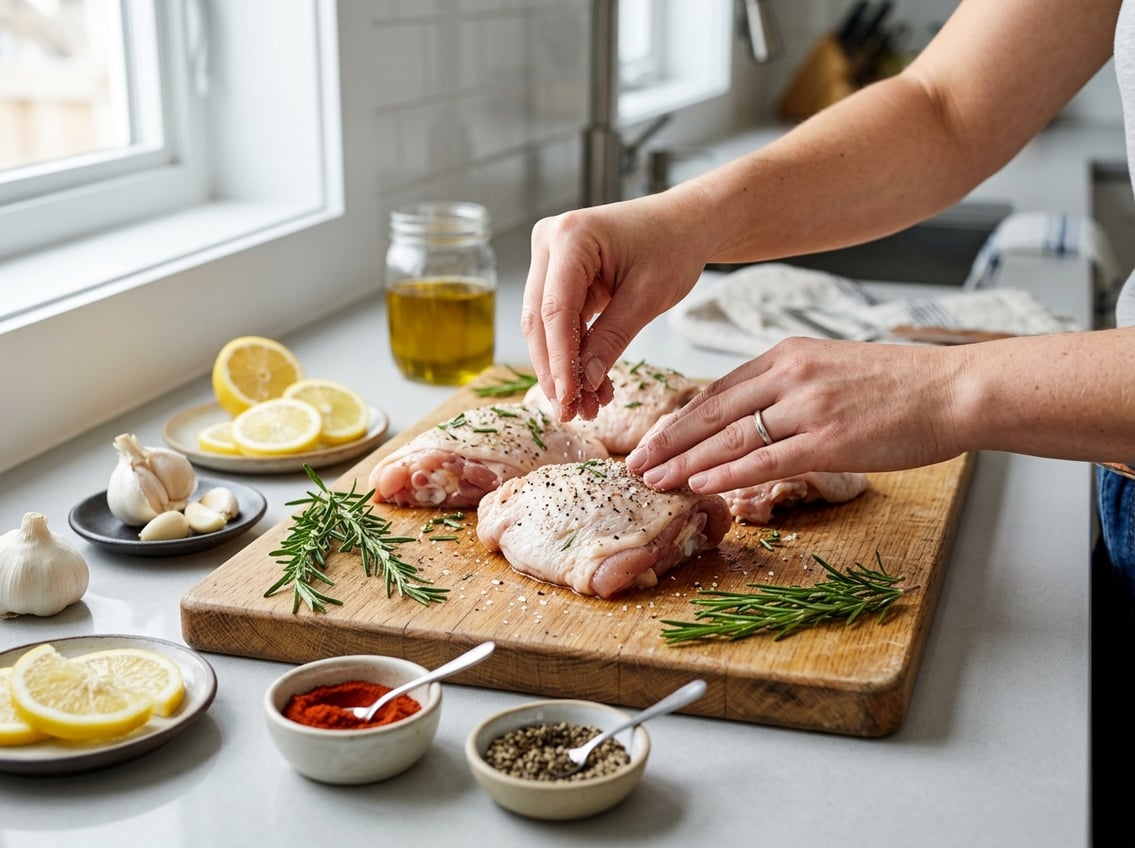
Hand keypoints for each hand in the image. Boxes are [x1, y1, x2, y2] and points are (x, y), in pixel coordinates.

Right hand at [522, 192, 712, 419]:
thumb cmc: (674, 245)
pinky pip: (559, 321)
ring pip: (544, 326)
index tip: (567, 400)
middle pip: (540, 319)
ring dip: (563, 368)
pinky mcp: (557, 274)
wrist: (685, 223)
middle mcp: (549, 240)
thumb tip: (586, 382)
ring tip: (585, 406)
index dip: (559, 361)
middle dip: (555, 371)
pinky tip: (591, 385)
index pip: (555, 310)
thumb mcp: (649, 296)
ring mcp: (549, 257)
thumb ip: (613, 338)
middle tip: (570, 412)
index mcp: (570, 236)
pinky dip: (574, 353)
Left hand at [625, 336, 970, 492]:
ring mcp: (808, 407)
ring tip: (654, 481)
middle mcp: (790, 376)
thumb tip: (754, 414)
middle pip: (711, 413)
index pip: (717, 392)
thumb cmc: (901, 384)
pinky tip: (700, 485)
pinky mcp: (830, 440)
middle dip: (668, 442)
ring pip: (730, 438)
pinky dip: (728, 473)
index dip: (679, 420)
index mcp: (786, 356)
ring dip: (685, 462)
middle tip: (636, 466)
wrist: (957, 389)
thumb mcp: (833, 367)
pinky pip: (766, 459)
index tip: (653, 441)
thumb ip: (790, 387)